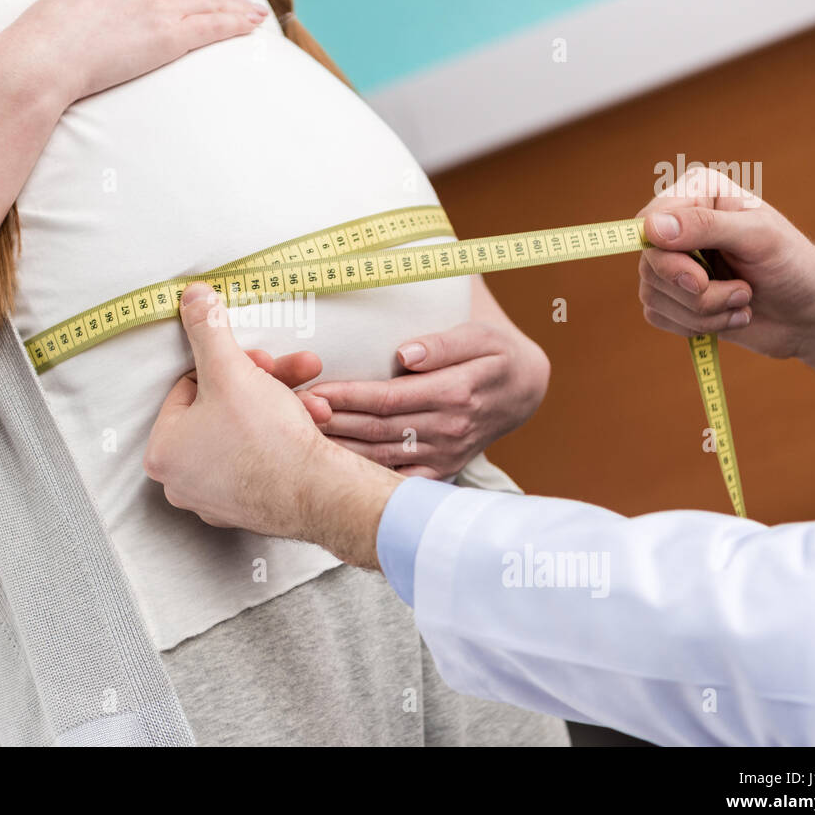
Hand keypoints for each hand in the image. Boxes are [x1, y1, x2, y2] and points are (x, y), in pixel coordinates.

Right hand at [0, 0, 268, 107]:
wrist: (45, 57)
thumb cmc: (49, 37)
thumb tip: (111, 7)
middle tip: (243, 5)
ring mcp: (161, 2)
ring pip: (211, 2)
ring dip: (237, 9)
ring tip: (256, 16)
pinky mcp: (171, 32)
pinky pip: (214, 25)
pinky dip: (237, 24)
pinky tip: (252, 26)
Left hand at [145, 284, 401, 567]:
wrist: (318, 493)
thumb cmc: (266, 439)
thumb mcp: (231, 370)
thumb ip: (207, 330)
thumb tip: (192, 298)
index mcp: (162, 451)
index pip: (188, 388)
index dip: (228, 367)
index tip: (256, 363)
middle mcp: (181, 480)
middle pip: (219, 409)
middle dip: (260, 386)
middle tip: (287, 374)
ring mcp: (213, 498)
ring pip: (243, 433)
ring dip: (277, 408)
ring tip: (309, 400)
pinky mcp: (247, 507)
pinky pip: (259, 459)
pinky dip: (281, 439)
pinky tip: (308, 425)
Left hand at [306, 319, 549, 478]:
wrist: (523, 390)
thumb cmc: (494, 355)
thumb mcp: (480, 336)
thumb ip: (443, 344)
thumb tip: (406, 353)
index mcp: (455, 394)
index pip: (388, 398)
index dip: (348, 396)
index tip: (313, 391)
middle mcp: (448, 430)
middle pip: (377, 430)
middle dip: (333, 423)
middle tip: (292, 414)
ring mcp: (444, 456)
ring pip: (380, 458)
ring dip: (340, 451)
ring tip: (299, 441)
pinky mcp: (441, 470)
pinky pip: (396, 478)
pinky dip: (365, 476)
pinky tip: (333, 469)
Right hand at [638, 167, 814, 390]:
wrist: (810, 314)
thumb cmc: (794, 266)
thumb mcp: (758, 237)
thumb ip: (706, 226)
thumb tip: (652, 228)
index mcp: (697, 196)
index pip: (650, 222)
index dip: (664, 256)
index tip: (698, 279)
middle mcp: (679, 227)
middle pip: (651, 264)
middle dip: (697, 291)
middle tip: (743, 292)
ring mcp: (673, 264)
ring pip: (653, 295)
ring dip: (704, 311)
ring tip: (744, 301)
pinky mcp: (673, 298)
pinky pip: (659, 316)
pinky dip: (697, 325)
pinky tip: (730, 315)